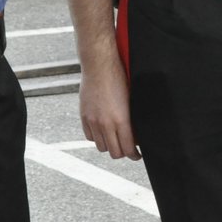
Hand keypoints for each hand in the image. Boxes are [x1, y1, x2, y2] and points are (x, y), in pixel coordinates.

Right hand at [78, 39, 139, 159]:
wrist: (99, 65)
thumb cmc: (119, 78)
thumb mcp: (131, 100)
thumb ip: (131, 120)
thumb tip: (135, 134)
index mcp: (121, 120)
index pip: (128, 149)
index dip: (134, 155)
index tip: (137, 155)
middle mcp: (105, 124)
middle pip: (114, 152)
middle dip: (123, 152)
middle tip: (128, 148)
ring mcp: (93, 121)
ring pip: (101, 146)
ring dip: (109, 145)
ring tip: (115, 139)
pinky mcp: (84, 117)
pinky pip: (89, 136)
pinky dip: (97, 137)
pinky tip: (103, 131)